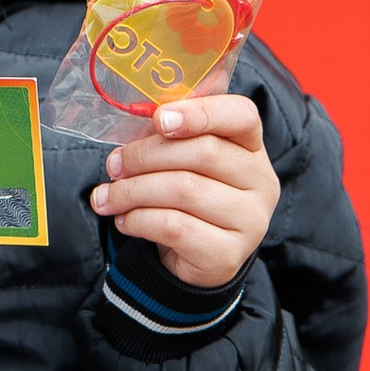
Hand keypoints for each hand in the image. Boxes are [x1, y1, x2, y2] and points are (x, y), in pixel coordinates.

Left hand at [90, 91, 278, 292]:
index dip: (200, 112)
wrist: (192, 258)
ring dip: (133, 190)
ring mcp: (251, 220)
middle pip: (203, 152)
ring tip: (108, 196)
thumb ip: (170, 131)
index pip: (241, 115)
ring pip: (184, 190)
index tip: (159, 119)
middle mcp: (261, 181)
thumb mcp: (179, 157)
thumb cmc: (183, 195)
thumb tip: (144, 112)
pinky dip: (139, 220)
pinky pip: (175, 227)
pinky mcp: (229, 254)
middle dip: (145, 156)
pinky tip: (124, 220)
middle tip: (114, 165)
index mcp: (251, 146)